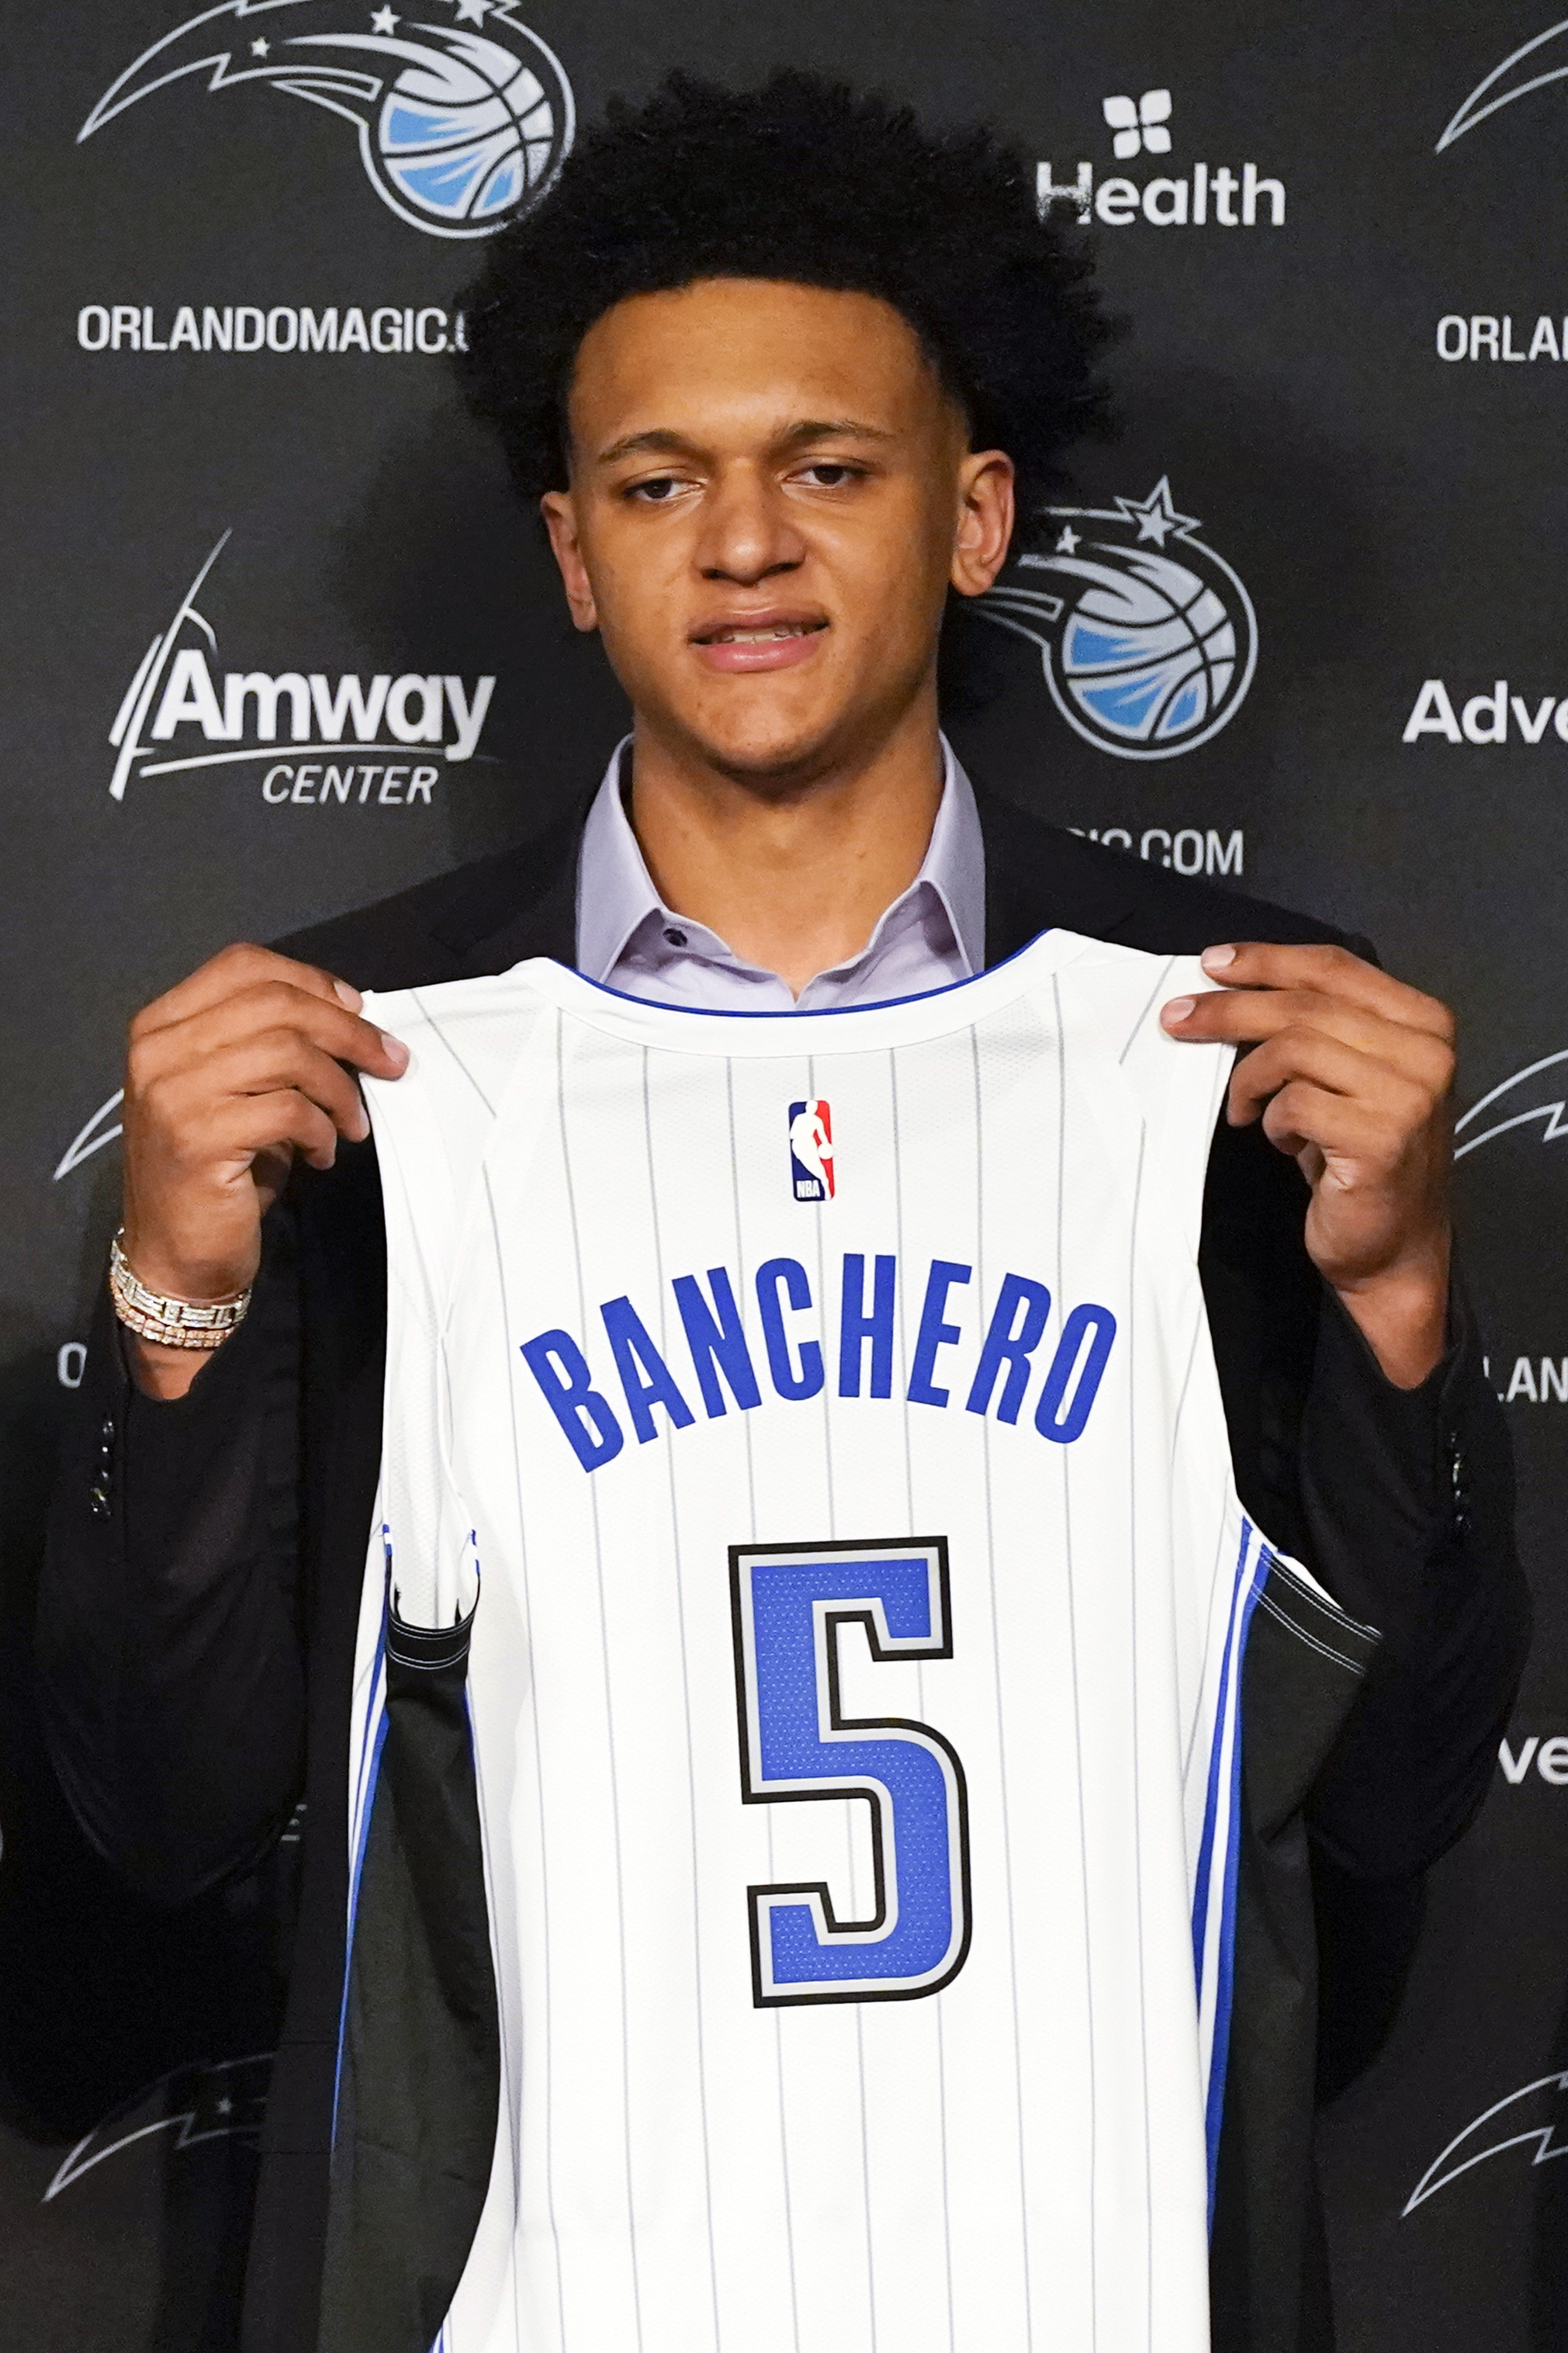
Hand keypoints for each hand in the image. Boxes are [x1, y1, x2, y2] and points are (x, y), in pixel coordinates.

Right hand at [120, 944, 407, 1397]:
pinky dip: (322, 1130)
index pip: (242, 964)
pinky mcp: (198, 1138)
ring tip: (353, 1123)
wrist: (175, 1253)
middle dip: (349, 1031)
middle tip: (391, 1062)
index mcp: (162, 1025)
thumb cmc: (216, 1168)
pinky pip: (288, 1110)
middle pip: (275, 1003)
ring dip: (341, 1088)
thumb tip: (354, 1018)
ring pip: (288, 1053)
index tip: (359, 1010)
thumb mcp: (237, 1091)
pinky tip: (323, 1154)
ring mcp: (173, 1093)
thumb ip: (272, 1045)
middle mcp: (158, 1050)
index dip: (311, 980)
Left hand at [1161, 942, 1453, 1388]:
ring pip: (1293, 1049)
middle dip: (1229, 1009)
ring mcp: (1409, 1095)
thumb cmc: (1358, 1158)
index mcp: (1424, 1022)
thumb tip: (1226, 987)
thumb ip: (1312, 1028)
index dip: (1266, 960)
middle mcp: (1426, 1052)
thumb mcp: (1343, 1077)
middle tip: (1177, 1020)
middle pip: (1305, 1005)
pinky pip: (1294, 1104)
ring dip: (1248, 1078)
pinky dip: (1271, 1121)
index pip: (1334, 967)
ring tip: (1242, 1107)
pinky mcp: (1382, 1139)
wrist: (1393, 1247)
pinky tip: (1279, 1140)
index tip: (1211, 964)